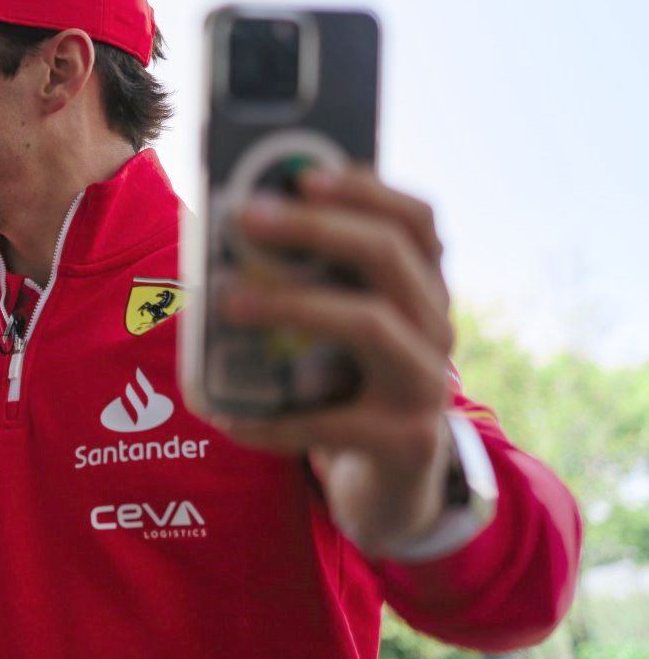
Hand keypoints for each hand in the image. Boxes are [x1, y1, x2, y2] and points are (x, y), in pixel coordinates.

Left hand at [210, 167, 455, 554]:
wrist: (390, 483)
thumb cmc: (343, 385)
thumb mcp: (335, 326)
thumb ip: (305, 281)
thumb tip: (224, 230)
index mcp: (420, 288)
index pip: (417, 221)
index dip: (366, 189)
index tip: (303, 175)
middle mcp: (435, 327)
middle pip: (391, 257)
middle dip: (316, 229)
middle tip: (247, 217)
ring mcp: (426, 385)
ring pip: (370, 325)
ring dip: (294, 303)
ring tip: (229, 300)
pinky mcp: (404, 440)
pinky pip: (332, 421)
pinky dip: (272, 417)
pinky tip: (227, 415)